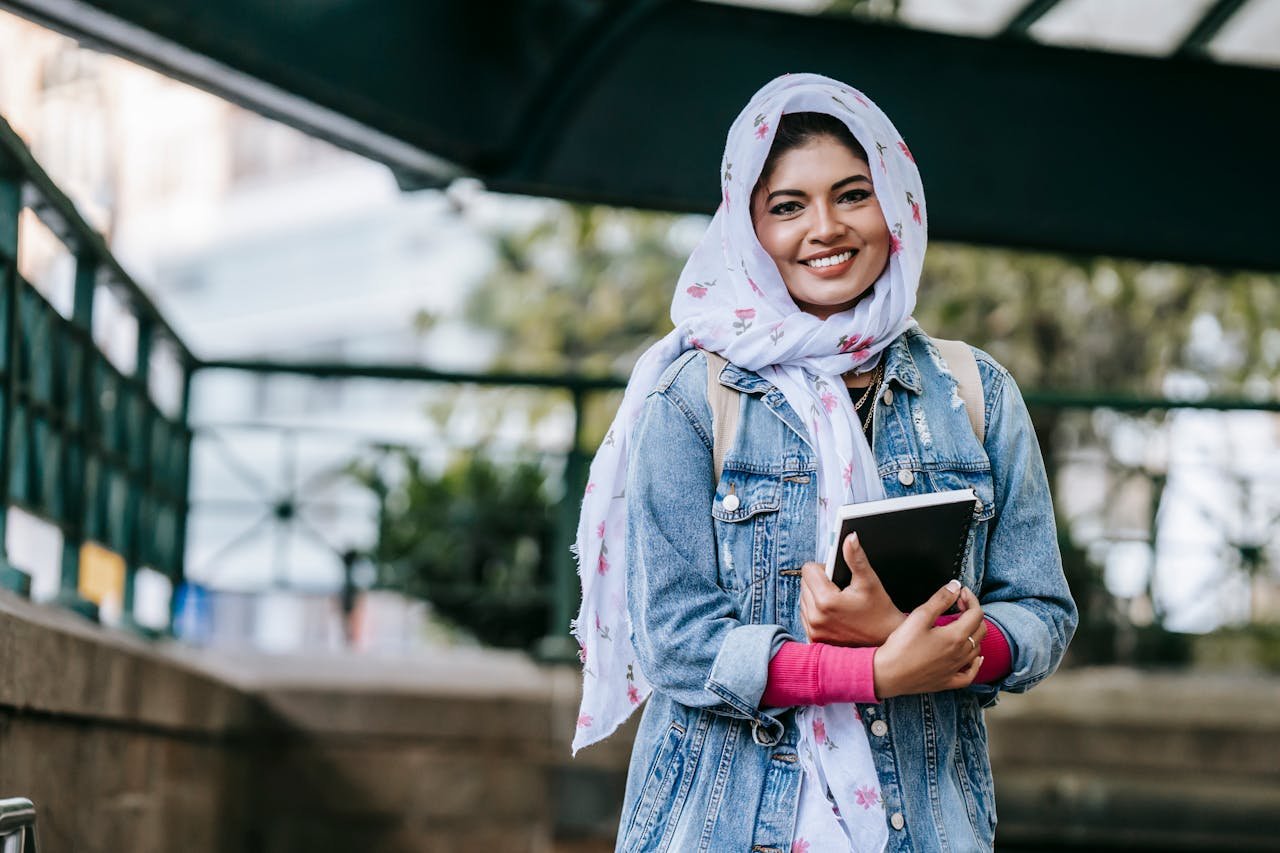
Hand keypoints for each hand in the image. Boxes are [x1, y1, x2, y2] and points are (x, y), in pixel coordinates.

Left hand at [800, 533, 905, 646]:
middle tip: (840, 589)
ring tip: (837, 602)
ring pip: (803, 599)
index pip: (808, 570)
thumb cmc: (880, 612)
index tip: (837, 575)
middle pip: (804, 584)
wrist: (885, 643)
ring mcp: (813, 630)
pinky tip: (833, 614)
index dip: (823, 568)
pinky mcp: (813, 639)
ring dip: (816, 597)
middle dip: (819, 582)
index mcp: (826, 600)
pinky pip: (805, 616)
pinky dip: (815, 612)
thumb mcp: (870, 582)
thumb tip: (850, 538)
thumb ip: (856, 558)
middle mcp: (815, 617)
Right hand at [872, 580, 986, 698]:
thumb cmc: (901, 647)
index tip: (961, 592)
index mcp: (955, 636)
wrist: (888, 674)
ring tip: (961, 625)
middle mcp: (960, 654)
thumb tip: (955, 586)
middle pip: (980, 630)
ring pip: (977, 649)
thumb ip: (940, 600)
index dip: (971, 599)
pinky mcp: (948, 681)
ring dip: (974, 633)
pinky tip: (974, 658)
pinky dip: (976, 663)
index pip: (976, 614)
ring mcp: (955, 669)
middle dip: (973, 613)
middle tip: (958, 604)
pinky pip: (970, 674)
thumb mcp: (919, 616)